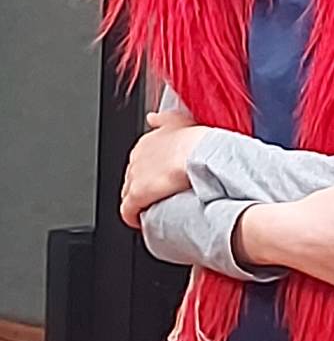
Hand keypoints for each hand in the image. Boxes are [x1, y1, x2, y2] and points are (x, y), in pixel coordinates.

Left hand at [120, 109, 208, 228]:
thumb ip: (162, 119)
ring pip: (128, 196)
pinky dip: (133, 218)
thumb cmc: (194, 140)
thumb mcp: (178, 120)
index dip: (148, 175)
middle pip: (132, 180)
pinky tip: (142, 222)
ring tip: (155, 209)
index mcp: (144, 143)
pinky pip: (127, 212)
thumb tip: (152, 118)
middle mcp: (135, 160)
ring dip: (139, 204)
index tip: (158, 181)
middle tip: (158, 197)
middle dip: (142, 189)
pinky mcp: (136, 196)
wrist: (198, 153)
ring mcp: (134, 178)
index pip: (138, 164)